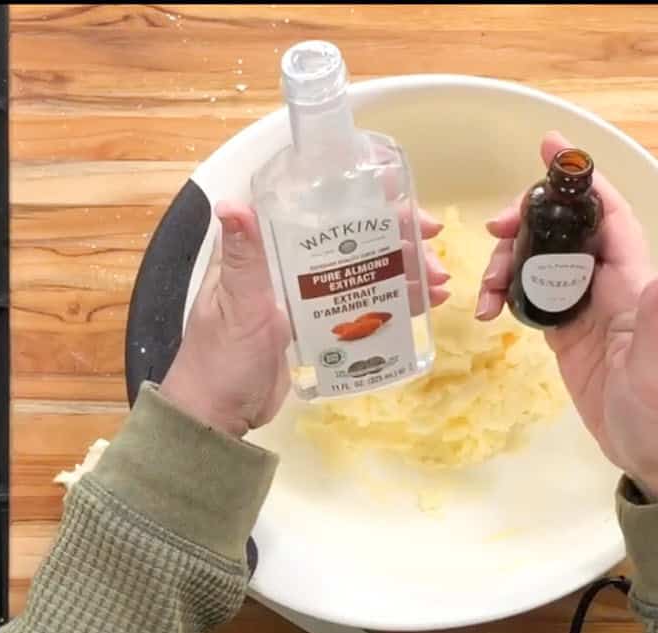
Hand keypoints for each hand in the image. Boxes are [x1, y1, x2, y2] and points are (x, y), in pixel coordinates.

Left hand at [161, 202, 449, 436]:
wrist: (220, 416)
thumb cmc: (221, 359)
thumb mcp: (237, 307)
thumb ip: (243, 258)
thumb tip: (233, 203)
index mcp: (265, 246)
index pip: (317, 201)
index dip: (362, 192)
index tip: (400, 193)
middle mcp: (289, 260)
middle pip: (352, 231)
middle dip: (397, 232)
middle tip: (432, 241)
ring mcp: (308, 290)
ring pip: (365, 264)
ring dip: (405, 266)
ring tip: (438, 280)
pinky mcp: (322, 321)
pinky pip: (365, 299)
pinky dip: (396, 297)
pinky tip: (427, 301)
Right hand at [475, 132, 657, 500]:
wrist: (656, 455)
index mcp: (634, 281)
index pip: (608, 214)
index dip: (581, 178)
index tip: (549, 148)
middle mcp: (610, 286)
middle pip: (563, 232)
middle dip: (527, 220)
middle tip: (493, 229)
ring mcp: (586, 310)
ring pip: (540, 263)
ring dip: (508, 263)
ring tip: (482, 289)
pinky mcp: (566, 335)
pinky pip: (530, 298)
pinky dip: (505, 296)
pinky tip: (486, 311)